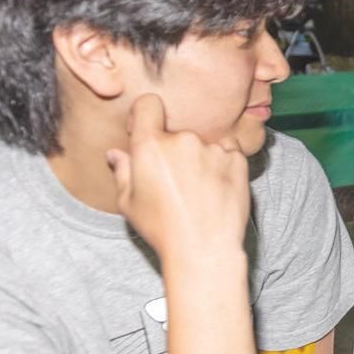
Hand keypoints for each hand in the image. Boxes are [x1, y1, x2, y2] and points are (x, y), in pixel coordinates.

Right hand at [106, 94, 250, 261]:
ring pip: (202, 145)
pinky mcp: (237, 158)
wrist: (205, 248)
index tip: (146, 130)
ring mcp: (213, 148)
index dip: (146, 114)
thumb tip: (116, 153)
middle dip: (173, 150)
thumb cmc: (161, 228)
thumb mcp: (129, 203)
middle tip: (175, 181)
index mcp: (151, 146)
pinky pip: (227, 152)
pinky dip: (222, 165)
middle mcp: (183, 140)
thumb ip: (123, 171)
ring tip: (198, 191)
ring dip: (199, 159)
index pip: (148, 105)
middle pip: (176, 133)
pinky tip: (216, 189)